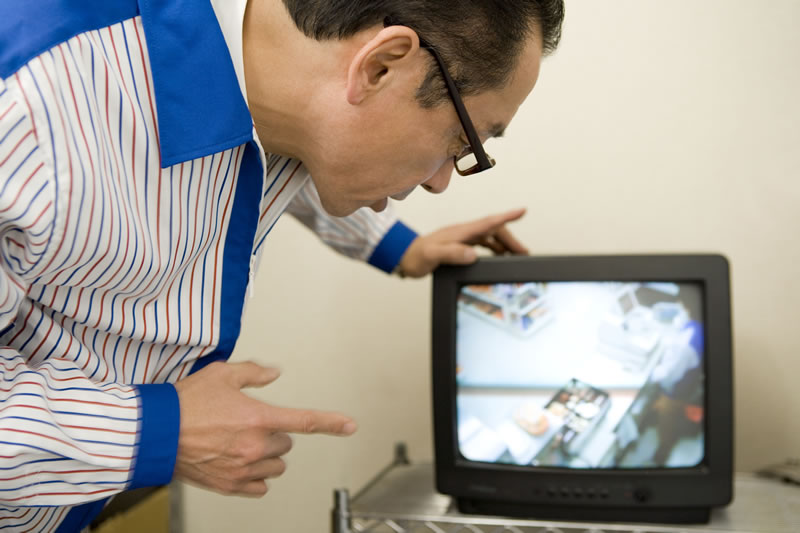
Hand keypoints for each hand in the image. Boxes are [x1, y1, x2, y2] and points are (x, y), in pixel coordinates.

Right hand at [173, 361, 355, 495]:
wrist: (155, 433)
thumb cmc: (185, 403)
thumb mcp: (222, 374)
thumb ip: (254, 373)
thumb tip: (274, 373)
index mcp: (258, 418)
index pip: (305, 421)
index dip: (331, 423)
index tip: (350, 426)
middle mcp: (255, 447)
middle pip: (286, 444)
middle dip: (274, 434)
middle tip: (249, 424)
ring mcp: (243, 470)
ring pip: (275, 467)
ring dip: (267, 457)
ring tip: (242, 443)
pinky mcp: (229, 486)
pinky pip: (259, 488)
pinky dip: (255, 478)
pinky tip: (239, 463)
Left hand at [397, 207, 528, 277]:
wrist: (404, 257)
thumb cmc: (416, 257)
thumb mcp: (432, 256)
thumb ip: (451, 253)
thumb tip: (472, 255)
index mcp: (460, 232)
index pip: (487, 222)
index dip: (506, 216)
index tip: (522, 211)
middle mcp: (463, 233)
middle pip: (494, 231)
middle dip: (511, 239)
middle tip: (524, 252)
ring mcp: (462, 238)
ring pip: (490, 238)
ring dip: (504, 245)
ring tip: (516, 257)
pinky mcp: (460, 246)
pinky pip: (483, 244)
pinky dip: (495, 249)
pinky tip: (499, 258)